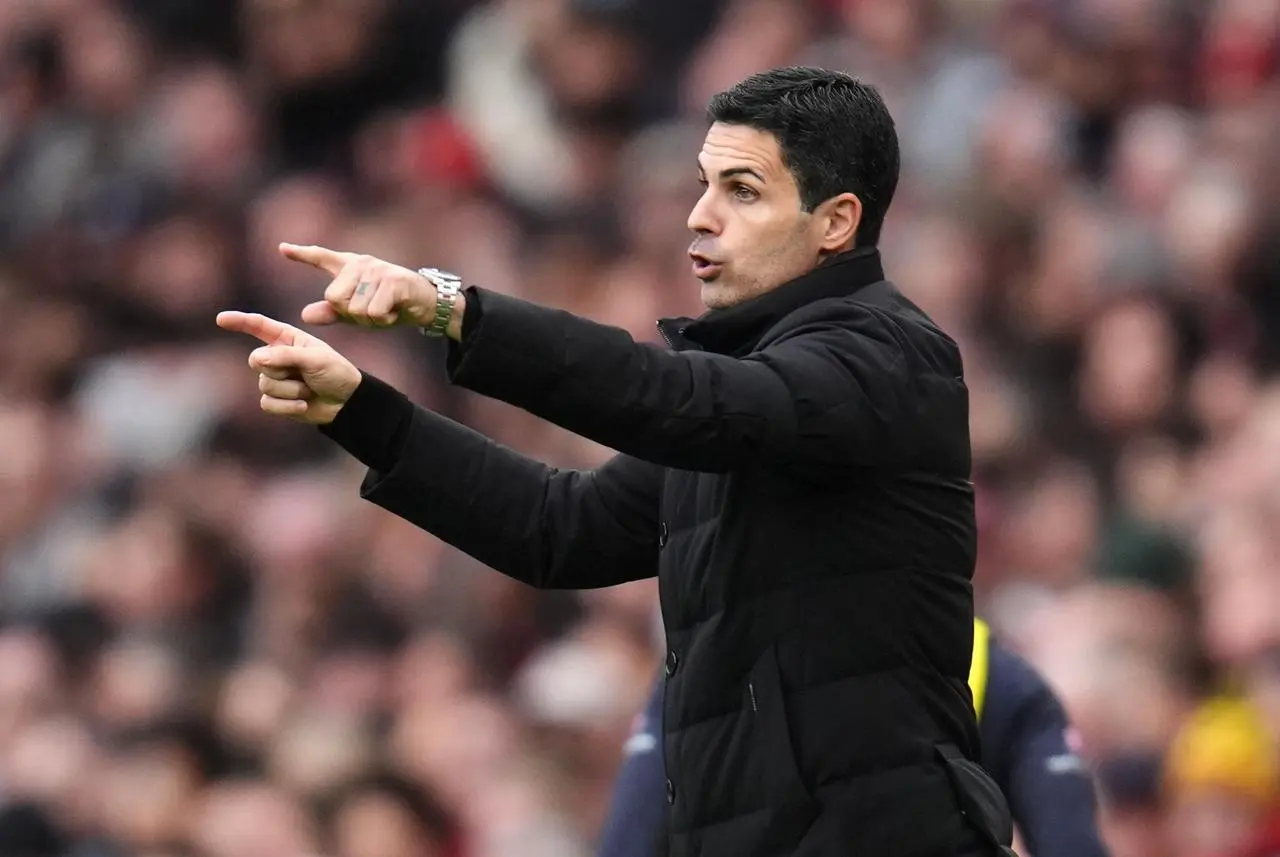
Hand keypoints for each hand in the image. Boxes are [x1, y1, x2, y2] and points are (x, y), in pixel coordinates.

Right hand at [215, 311, 360, 425]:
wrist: (346, 402)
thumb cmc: (336, 373)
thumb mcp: (316, 359)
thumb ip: (286, 356)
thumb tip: (256, 359)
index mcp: (287, 339)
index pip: (258, 326)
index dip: (239, 322)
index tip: (221, 319)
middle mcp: (276, 357)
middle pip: (256, 361)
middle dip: (280, 370)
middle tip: (305, 374)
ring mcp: (274, 379)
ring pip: (264, 385)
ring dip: (291, 391)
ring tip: (309, 389)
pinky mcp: (275, 400)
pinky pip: (267, 404)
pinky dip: (288, 406)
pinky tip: (304, 405)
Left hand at [279, 243, 437, 328]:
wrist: (426, 304)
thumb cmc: (390, 305)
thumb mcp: (358, 311)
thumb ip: (333, 312)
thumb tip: (305, 316)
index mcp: (350, 266)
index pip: (322, 257)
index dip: (302, 254)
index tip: (282, 249)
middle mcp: (361, 263)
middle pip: (334, 298)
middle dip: (350, 314)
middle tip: (370, 311)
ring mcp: (377, 270)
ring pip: (356, 308)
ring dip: (370, 319)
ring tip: (384, 310)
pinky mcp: (392, 281)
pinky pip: (373, 311)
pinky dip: (382, 320)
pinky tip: (393, 312)